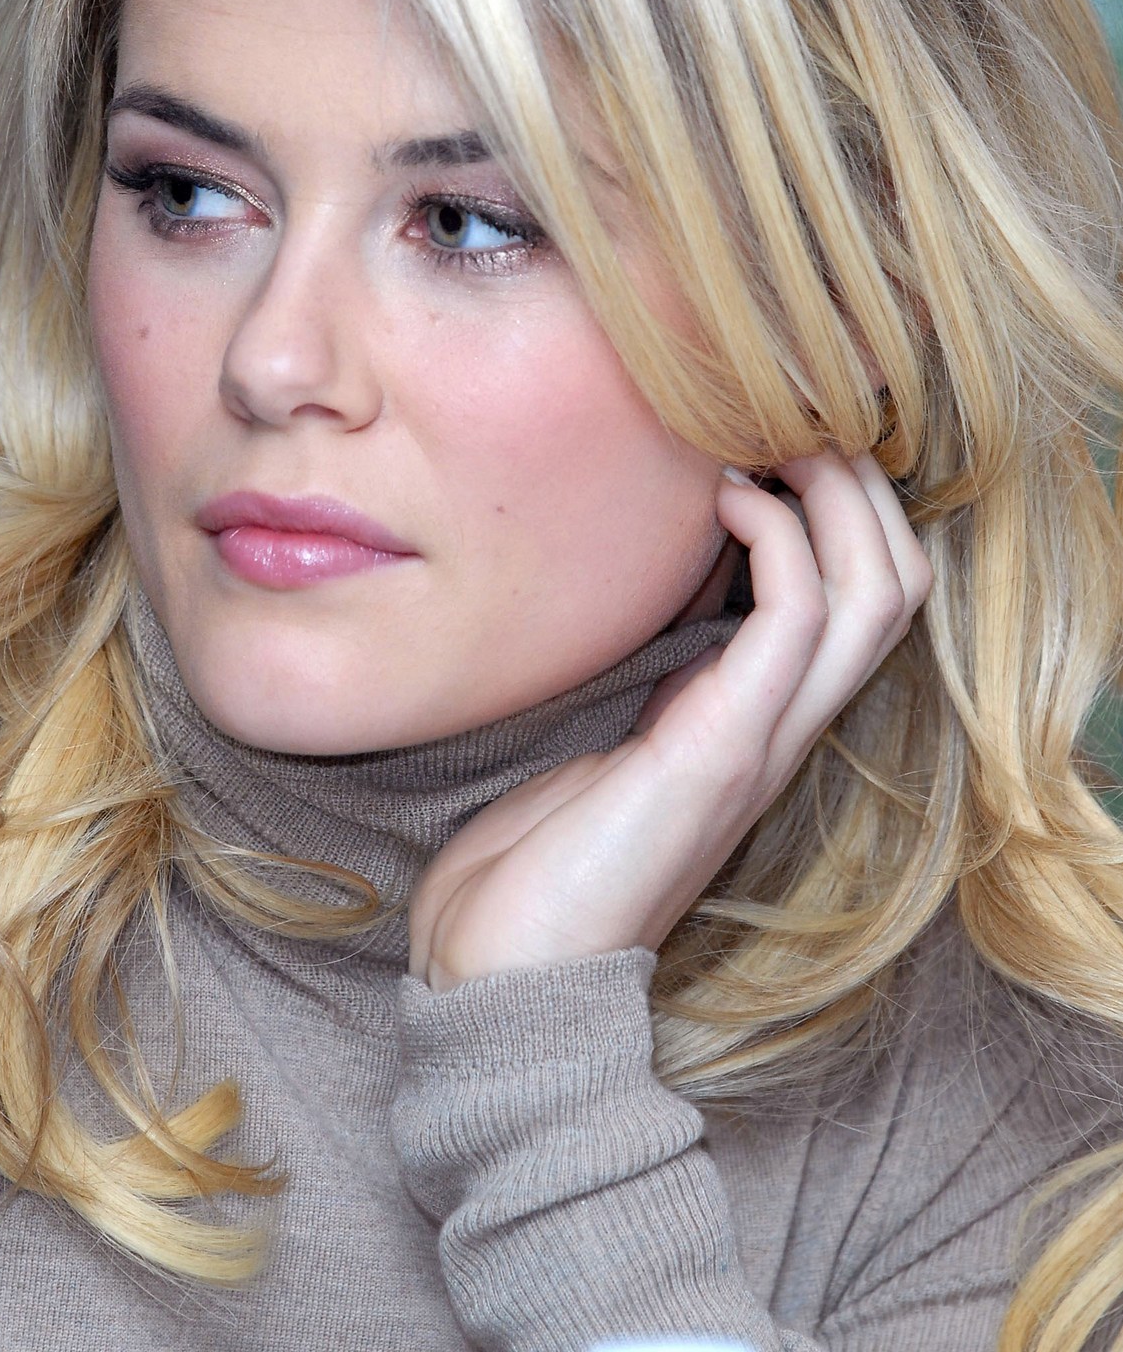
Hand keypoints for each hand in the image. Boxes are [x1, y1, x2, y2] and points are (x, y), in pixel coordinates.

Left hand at [408, 452, 931, 990]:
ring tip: (773, 437)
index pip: (856, 596)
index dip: (837, 505)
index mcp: (750, 718)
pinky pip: (798, 621)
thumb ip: (637, 670)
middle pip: (895, 582)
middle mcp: (777, 726)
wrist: (500, 978)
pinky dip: (779, 539)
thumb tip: (635, 579)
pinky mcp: (720, 752)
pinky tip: (722, 498)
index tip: (763, 433)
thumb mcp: (595, 735)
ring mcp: (760, 741)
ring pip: (876, 594)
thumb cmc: (530, 860)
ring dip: (839, 496)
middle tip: (785, 416)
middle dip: (860, 483)